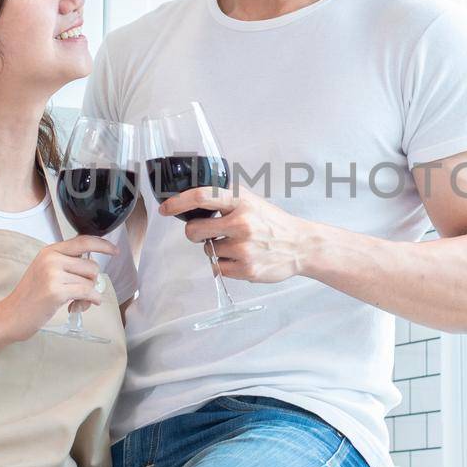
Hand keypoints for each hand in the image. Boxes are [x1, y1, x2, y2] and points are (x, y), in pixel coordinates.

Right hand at [0, 235, 113, 341]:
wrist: (10, 316)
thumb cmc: (30, 297)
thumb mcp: (45, 272)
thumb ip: (65, 264)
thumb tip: (92, 267)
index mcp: (49, 251)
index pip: (82, 241)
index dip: (102, 244)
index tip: (114, 250)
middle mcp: (51, 258)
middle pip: (91, 265)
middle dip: (91, 282)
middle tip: (80, 295)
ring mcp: (53, 274)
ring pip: (90, 281)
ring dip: (88, 295)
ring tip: (74, 303)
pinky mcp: (56, 291)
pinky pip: (87, 292)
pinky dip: (90, 301)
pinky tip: (79, 306)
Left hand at [161, 184, 311, 283]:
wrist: (300, 245)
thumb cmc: (273, 222)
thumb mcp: (252, 201)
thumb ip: (226, 199)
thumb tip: (193, 200)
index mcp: (241, 201)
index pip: (202, 196)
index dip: (178, 202)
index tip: (165, 208)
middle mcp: (242, 223)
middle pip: (194, 230)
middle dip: (194, 233)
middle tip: (206, 233)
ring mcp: (244, 248)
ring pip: (208, 250)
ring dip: (216, 249)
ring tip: (238, 245)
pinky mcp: (246, 269)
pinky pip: (218, 268)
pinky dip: (224, 264)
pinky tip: (241, 258)